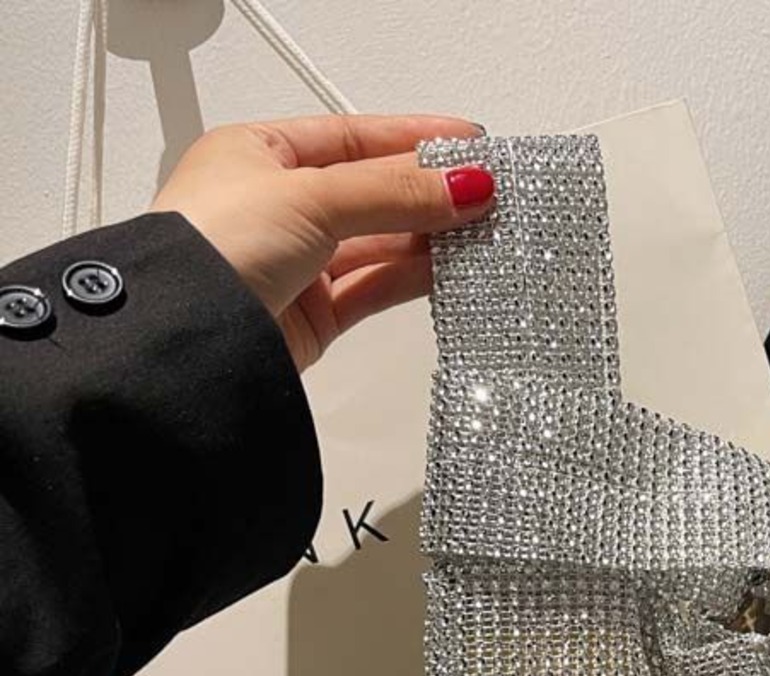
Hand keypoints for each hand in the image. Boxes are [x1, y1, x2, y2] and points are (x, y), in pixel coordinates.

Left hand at [149, 114, 493, 371]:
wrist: (182, 342)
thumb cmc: (207, 252)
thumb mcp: (310, 197)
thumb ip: (393, 191)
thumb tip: (462, 183)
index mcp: (258, 155)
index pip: (353, 138)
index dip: (413, 138)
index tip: (469, 143)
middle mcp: (277, 208)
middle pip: (372, 192)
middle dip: (429, 193)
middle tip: (486, 193)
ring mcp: (297, 263)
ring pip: (379, 244)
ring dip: (429, 238)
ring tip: (479, 231)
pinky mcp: (314, 315)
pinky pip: (376, 287)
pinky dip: (413, 278)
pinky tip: (449, 269)